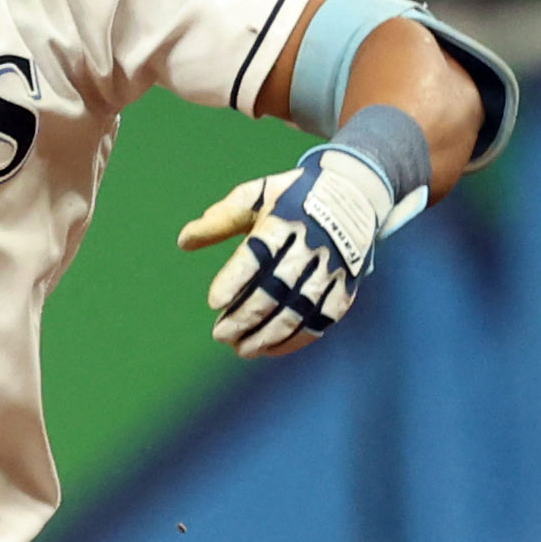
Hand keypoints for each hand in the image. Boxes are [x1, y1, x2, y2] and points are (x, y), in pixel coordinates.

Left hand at [174, 139, 404, 358]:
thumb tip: (184, 241)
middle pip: (276, 288)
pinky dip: (296, 339)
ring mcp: (331, 268)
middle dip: (246, 316)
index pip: (257, 254)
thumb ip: (222, 218)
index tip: (214, 302)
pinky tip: (270, 349)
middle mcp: (311, 245)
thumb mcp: (258, 194)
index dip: (235, 279)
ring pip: (299, 310)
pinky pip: (321, 320)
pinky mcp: (346, 286)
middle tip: (220, 335)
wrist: (356, 192)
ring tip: (242, 349)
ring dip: (268, 335)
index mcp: (284, 220)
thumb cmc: (294, 196)